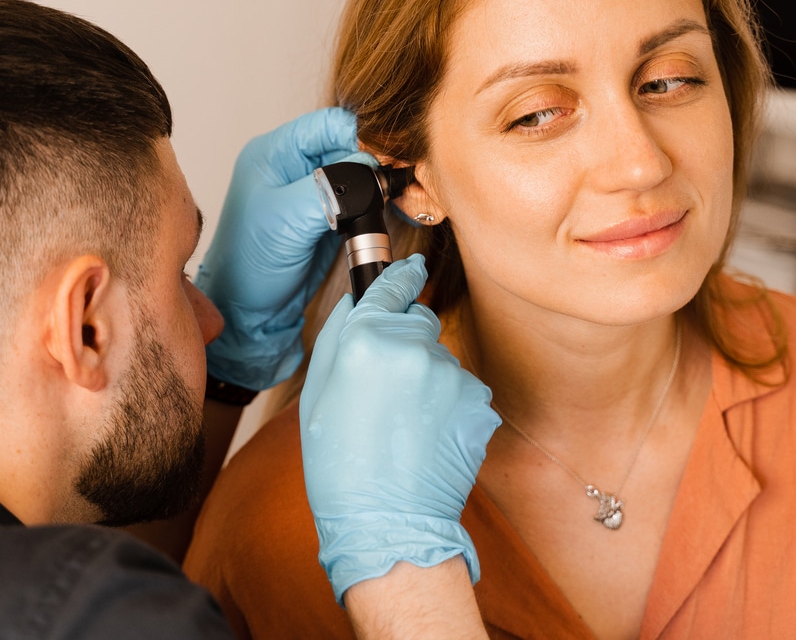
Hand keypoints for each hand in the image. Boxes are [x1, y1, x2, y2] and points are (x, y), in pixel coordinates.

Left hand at [196, 107, 373, 390]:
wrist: (250, 316)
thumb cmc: (249, 266)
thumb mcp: (287, 219)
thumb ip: (330, 189)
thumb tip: (371, 170)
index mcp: (275, 153)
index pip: (329, 124)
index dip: (360, 136)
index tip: (385, 158)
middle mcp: (294, 168)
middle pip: (349, 146)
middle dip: (376, 162)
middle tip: (398, 181)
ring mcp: (313, 195)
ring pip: (360, 175)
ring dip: (380, 186)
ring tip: (399, 199)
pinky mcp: (328, 220)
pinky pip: (362, 202)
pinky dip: (379, 206)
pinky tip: (393, 213)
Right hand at [299, 255, 500, 603]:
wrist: (387, 524)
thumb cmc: (340, 466)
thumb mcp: (317, 393)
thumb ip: (338, 335)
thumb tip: (358, 299)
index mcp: (366, 339)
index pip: (392, 285)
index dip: (400, 278)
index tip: (409, 271)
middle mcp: (413, 347)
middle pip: (419, 320)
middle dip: (406, 341)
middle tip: (387, 387)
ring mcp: (451, 375)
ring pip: (441, 358)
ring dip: (428, 378)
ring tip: (405, 423)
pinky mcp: (479, 401)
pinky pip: (462, 389)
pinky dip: (448, 405)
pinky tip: (428, 437)